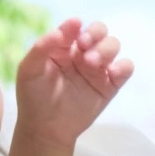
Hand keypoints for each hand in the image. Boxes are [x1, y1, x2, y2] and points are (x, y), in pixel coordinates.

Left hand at [14, 19, 132, 147]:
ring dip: (106, 49)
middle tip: (84, 45)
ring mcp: (98, 69)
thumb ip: (41, 48)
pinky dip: (123, 66)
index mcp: (64, 46)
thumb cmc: (34, 97)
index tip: (75, 30)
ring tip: (91, 63)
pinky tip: (111, 73)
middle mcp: (83, 53)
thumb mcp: (29, 70)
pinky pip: (125, 68)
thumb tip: (59, 31)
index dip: (76, 26)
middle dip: (95, 33)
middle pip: (100, 31)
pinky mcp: (110, 85)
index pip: (75, 28)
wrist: (45, 129)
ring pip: (113, 45)